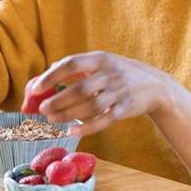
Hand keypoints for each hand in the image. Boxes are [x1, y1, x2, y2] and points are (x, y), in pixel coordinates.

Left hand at [32, 51, 171, 136]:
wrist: (155, 86)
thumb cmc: (121, 73)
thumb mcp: (103, 62)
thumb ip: (78, 66)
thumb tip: (48, 70)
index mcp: (101, 58)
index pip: (72, 64)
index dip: (52, 76)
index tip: (35, 88)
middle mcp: (110, 73)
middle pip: (80, 89)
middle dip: (58, 100)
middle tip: (42, 109)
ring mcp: (119, 92)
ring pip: (90, 106)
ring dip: (68, 114)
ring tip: (52, 119)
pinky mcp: (125, 109)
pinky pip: (104, 120)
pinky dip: (87, 127)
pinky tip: (72, 131)